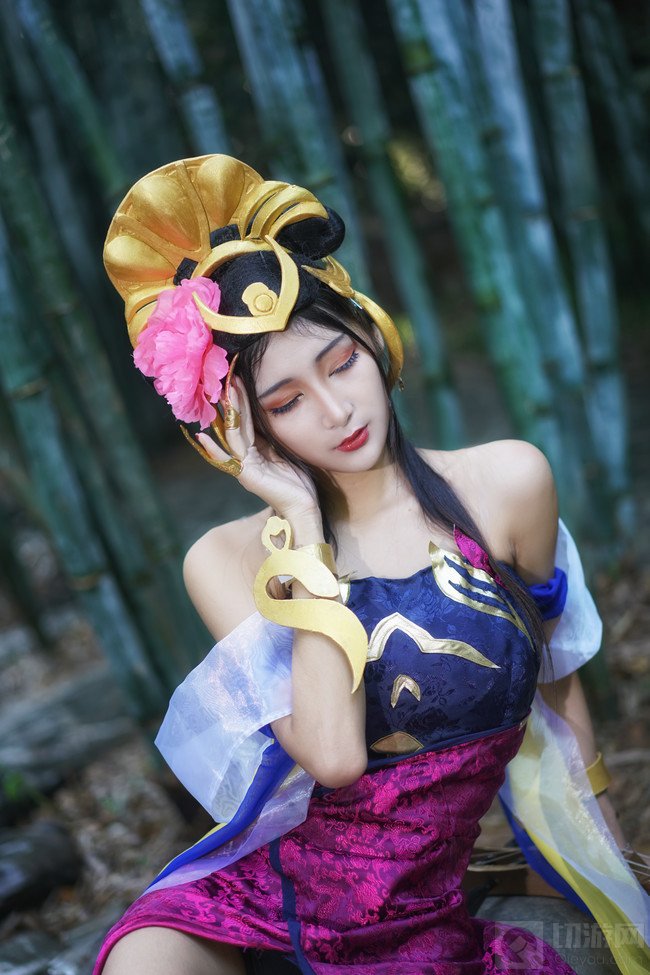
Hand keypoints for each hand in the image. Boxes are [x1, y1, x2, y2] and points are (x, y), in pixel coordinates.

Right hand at [196, 378, 319, 520]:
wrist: (304, 508)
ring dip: (229, 411)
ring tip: (224, 390)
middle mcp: (246, 456)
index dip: (242, 399)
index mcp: (257, 449)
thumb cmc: (298, 483)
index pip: (246, 419)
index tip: (239, 377)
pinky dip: (213, 449)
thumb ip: (274, 437)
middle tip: (229, 375)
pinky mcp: (246, 476)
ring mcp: (244, 466)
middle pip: (237, 422)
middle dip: (234, 399)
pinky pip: (229, 458)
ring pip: (233, 433)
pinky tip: (201, 436)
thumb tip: (270, 414)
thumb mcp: (286, 452)